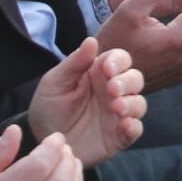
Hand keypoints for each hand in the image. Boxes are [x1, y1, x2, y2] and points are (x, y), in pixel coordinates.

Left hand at [27, 39, 144, 166]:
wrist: (43, 141)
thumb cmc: (48, 107)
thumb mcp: (55, 83)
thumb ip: (74, 63)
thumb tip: (91, 40)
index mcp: (99, 73)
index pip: (120, 59)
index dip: (119, 61)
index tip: (108, 69)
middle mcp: (113, 91)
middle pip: (135, 79)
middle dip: (128, 82)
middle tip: (112, 90)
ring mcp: (118, 113)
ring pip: (139, 103)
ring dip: (132, 103)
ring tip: (117, 108)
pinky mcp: (119, 136)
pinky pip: (135, 129)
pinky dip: (134, 127)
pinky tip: (124, 125)